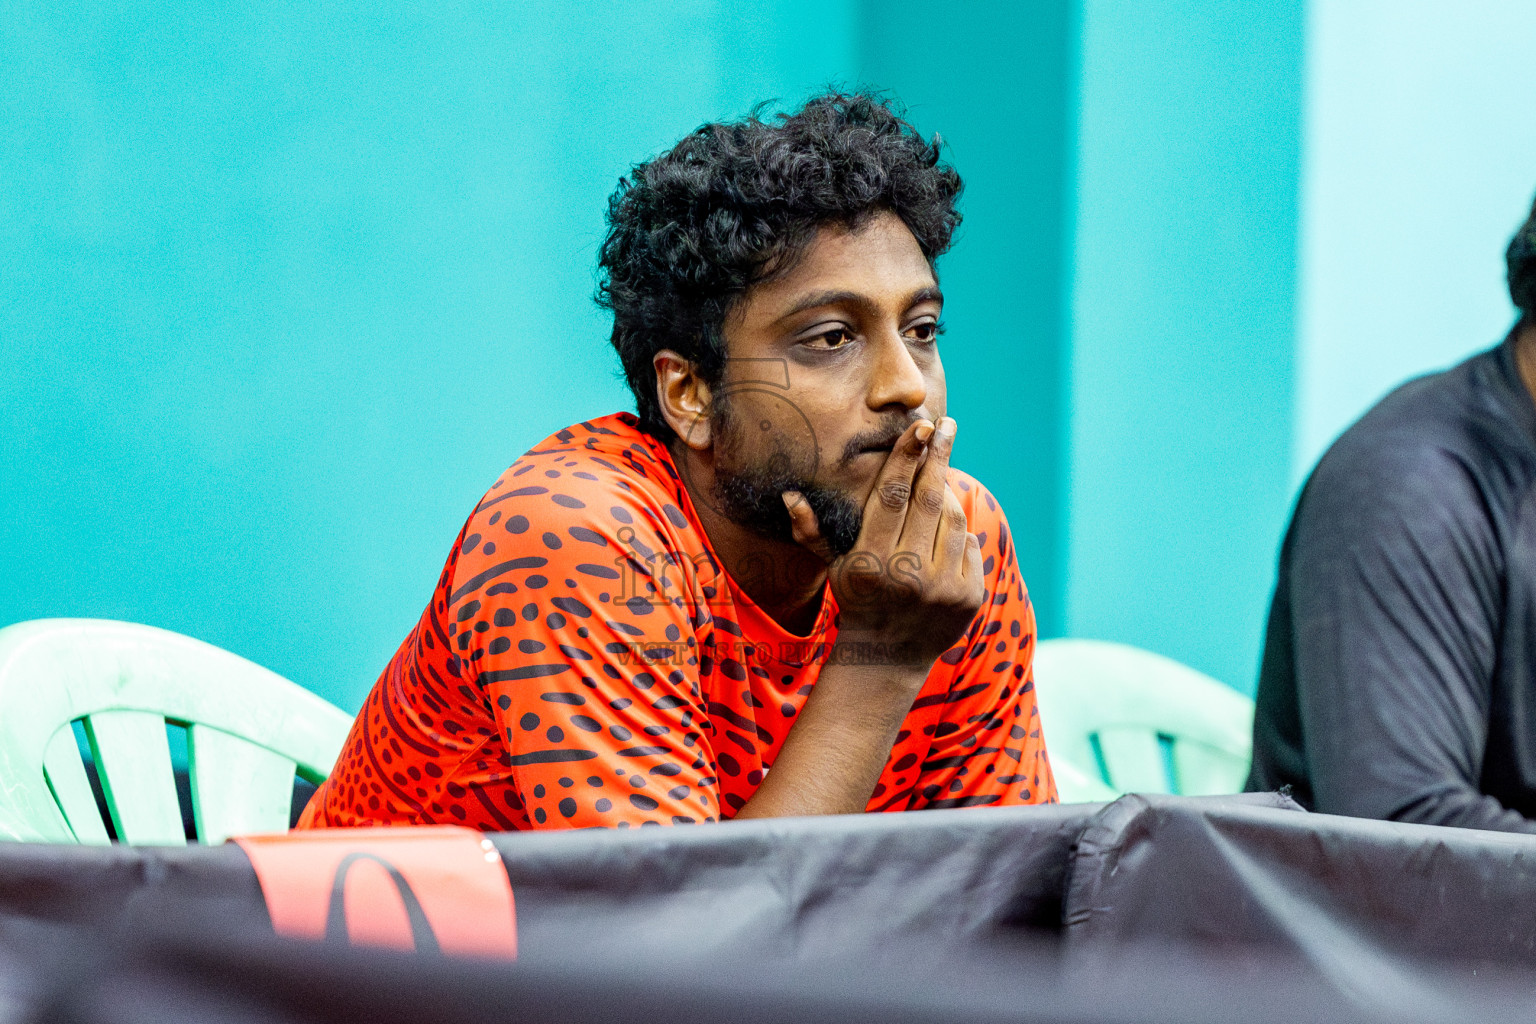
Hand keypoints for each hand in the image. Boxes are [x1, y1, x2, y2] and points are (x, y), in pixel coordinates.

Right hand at [782, 417, 983, 669]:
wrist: (889, 655)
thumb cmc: (858, 599)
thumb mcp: (833, 567)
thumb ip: (812, 533)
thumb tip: (790, 496)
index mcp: (872, 562)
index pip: (892, 497)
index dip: (906, 458)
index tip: (920, 428)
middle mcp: (909, 575)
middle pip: (929, 500)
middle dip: (938, 457)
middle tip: (946, 427)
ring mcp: (943, 588)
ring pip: (953, 520)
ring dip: (947, 496)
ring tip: (938, 482)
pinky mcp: (968, 597)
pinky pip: (970, 546)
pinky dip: (959, 534)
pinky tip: (944, 531)